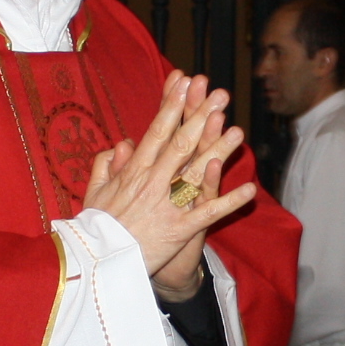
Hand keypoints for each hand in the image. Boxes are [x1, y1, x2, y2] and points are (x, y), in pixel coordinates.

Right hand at [81, 71, 258, 297]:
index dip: (172, 106)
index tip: (183, 83)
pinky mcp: (180, 229)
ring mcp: (169, 204)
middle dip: (202, 117)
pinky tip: (250, 190)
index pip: (157, 132)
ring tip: (239, 132)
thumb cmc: (95, 228)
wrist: (99, 263)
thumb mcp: (94, 192)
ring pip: (199, 172)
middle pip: (183, 144)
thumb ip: (105, 165)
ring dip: (221, 151)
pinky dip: (230, 202)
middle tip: (220, 95)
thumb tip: (121, 144)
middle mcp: (154, 182)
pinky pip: (209, 213)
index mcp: (133, 171)